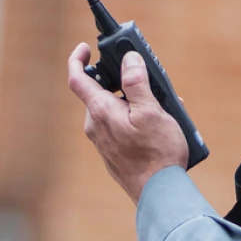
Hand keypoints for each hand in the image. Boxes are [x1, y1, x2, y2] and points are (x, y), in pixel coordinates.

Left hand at [67, 43, 190, 201]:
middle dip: (124, 84)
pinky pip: (119, 128)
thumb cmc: (157, 153)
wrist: (158, 193)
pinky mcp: (112, 154)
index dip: (77, 59)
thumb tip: (128, 59)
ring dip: (135, 105)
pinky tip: (157, 129)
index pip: (77, 78)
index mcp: (100, 111)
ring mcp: (102, 142)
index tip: (85, 48)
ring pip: (114, 112)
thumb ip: (137, 82)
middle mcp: (95, 126)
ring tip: (164, 110)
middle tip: (148, 84)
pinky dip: (134, 121)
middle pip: (102, 93)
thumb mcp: (152, 110)